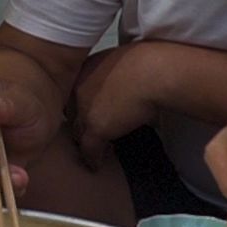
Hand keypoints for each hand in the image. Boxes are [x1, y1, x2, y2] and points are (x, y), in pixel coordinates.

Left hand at [69, 44, 160, 169]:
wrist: (154, 71)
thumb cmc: (151, 61)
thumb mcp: (128, 62)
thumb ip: (121, 75)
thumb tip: (133, 84)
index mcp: (87, 68)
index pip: (76, 92)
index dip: (82, 105)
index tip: (90, 113)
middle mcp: (79, 86)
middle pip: (72, 111)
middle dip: (79, 122)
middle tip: (86, 133)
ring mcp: (85, 108)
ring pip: (78, 131)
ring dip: (84, 141)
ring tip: (91, 150)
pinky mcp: (96, 127)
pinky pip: (89, 148)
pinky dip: (92, 158)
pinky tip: (96, 165)